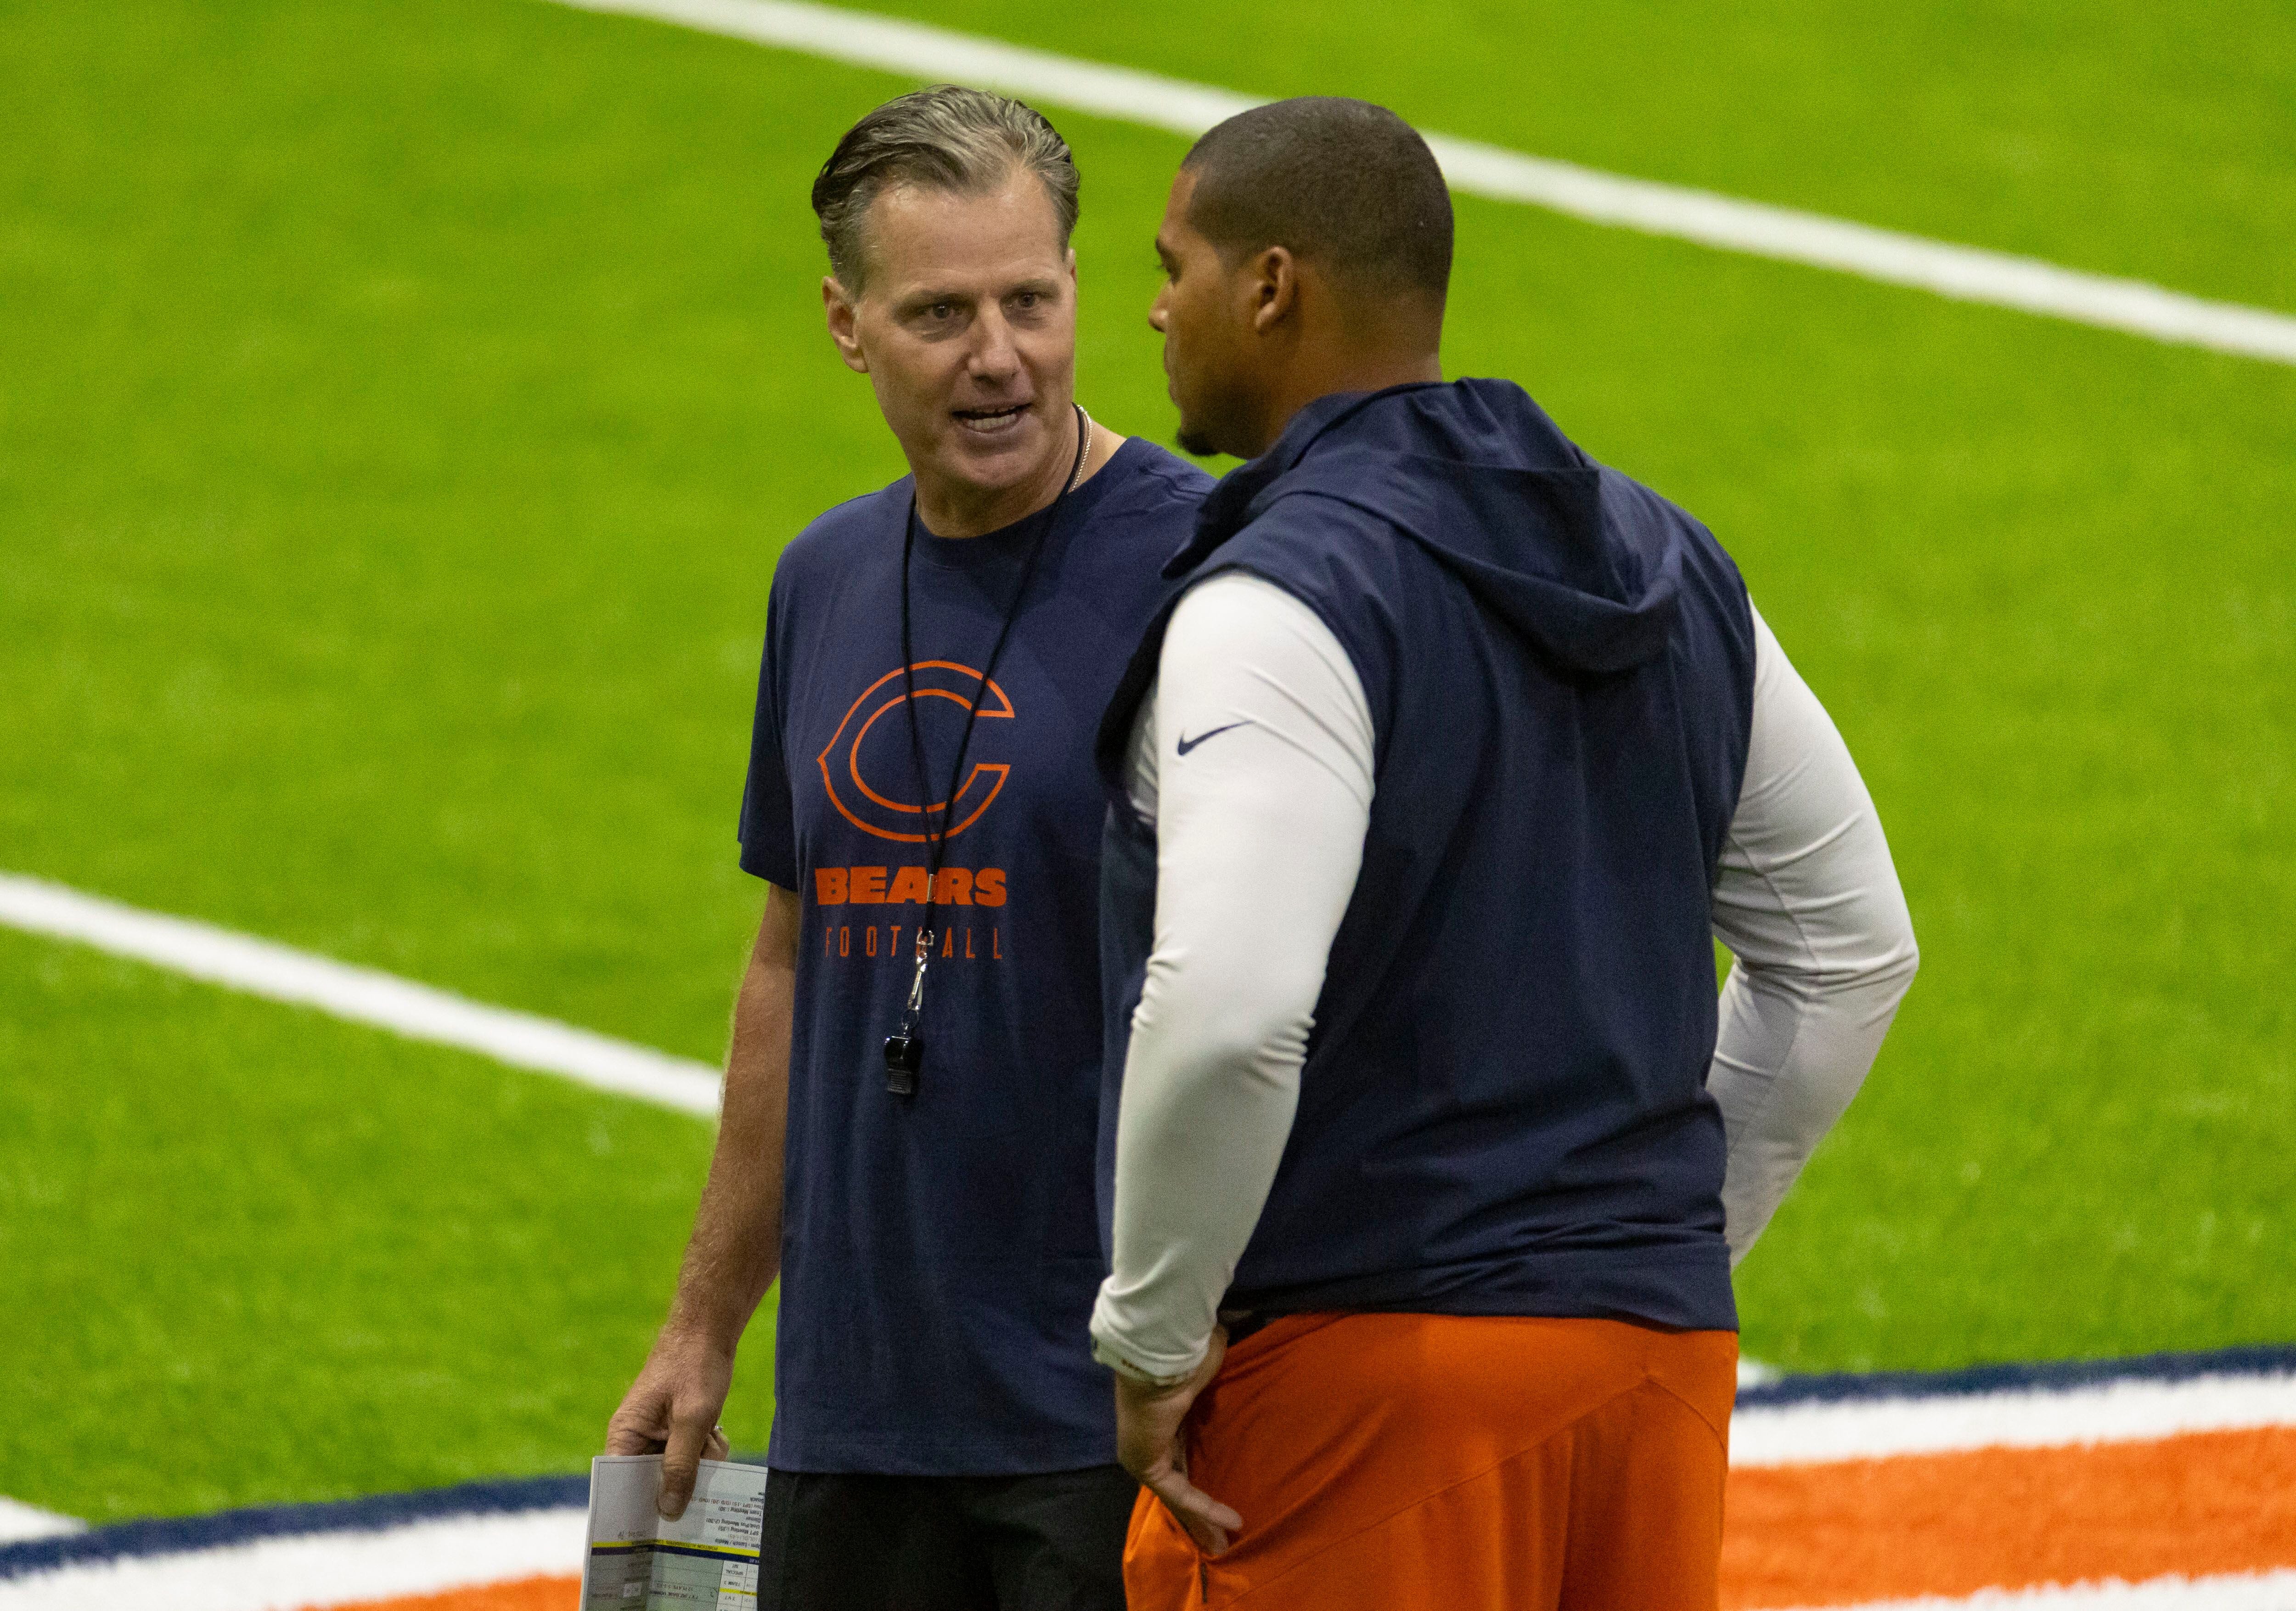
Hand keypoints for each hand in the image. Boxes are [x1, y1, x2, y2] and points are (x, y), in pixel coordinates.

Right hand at [606, 1326, 736, 1519]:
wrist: (710, 1329)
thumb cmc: (695, 1367)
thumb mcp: (693, 1420)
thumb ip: (680, 1466)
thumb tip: (668, 1512)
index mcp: (624, 1435)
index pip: (620, 1487)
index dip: (636, 1511)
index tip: (656, 1534)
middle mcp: (634, 1439)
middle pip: (652, 1484)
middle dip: (682, 1480)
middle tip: (702, 1471)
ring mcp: (655, 1435)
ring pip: (677, 1471)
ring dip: (700, 1461)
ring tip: (711, 1437)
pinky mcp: (675, 1430)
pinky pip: (689, 1456)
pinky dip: (706, 1449)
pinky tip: (716, 1432)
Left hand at [1113, 1328, 1241, 1554]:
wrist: (1158, 1355)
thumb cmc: (1185, 1355)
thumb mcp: (1208, 1368)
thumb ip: (1218, 1370)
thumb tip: (1234, 1340)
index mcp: (1162, 1418)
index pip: (1181, 1456)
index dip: (1203, 1478)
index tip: (1223, 1496)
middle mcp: (1149, 1439)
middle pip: (1179, 1484)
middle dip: (1200, 1515)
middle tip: (1221, 1538)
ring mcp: (1143, 1455)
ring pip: (1177, 1495)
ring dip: (1202, 1522)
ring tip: (1222, 1545)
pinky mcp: (1146, 1467)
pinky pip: (1180, 1493)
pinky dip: (1206, 1508)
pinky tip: (1231, 1520)